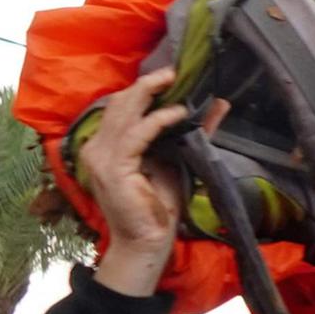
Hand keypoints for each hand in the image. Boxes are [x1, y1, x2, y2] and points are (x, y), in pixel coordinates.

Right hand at [69, 69, 217, 299]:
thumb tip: (217, 104)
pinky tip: (178, 113)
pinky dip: (158, 120)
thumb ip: (193, 132)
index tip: (170, 74)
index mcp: (106, 145)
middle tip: (173, 70)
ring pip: (123, 112)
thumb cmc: (158, 206)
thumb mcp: (177, 160)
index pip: (120, 107)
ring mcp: (101, 157)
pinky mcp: (113, 168)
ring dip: (149, 93)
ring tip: (174, 79)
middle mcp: (97, 147)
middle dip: (146, 84)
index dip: (142, 88)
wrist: (145, 243)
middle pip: (119, 103)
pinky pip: (137, 135)